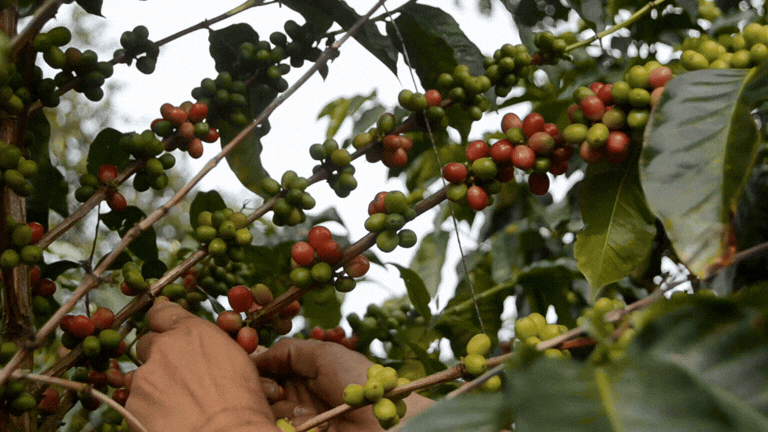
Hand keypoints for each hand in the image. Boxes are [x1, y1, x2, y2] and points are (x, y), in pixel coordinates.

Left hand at [125, 301, 280, 431]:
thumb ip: (213, 349)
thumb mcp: (238, 364)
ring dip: (152, 386)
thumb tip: (208, 355)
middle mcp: (165, 348)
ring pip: (139, 376)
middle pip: (147, 344)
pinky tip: (168, 421)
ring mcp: (145, 377)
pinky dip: (146, 410)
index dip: (163, 325)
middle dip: (158, 359)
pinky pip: (134, 403)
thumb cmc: (244, 407)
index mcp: (194, 333)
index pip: (162, 313)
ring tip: (174, 406)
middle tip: (176, 379)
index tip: (166, 333)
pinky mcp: (132, 405)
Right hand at [253, 338, 432, 431]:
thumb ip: (287, 351)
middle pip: (258, 385)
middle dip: (260, 384)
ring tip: (294, 408)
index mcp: (302, 368)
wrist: (384, 423)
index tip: (247, 361)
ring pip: (262, 407)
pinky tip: (302, 422)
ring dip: (272, 404)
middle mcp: (295, 391)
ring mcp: (295, 416)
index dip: (254, 362)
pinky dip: (281, 422)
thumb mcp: (324, 354)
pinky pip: (273, 425)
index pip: (265, 363)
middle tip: (276, 389)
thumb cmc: (359, 383)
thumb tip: (253, 356)